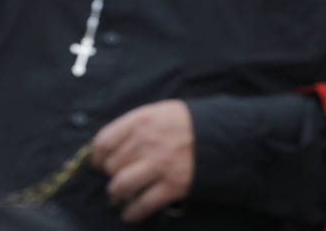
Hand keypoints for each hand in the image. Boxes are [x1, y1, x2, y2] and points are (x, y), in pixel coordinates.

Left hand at [91, 100, 194, 222]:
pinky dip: (133, 213)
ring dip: (118, 192)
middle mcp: (149, 141)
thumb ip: (139, 123)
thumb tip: (110, 146)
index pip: (104, 141)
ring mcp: (161, 164)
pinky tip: (130, 214)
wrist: (228, 134)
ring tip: (123, 194)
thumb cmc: (194, 122)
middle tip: (120, 175)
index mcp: (144, 120)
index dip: (97, 156)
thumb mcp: (165, 111)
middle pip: (111, 165)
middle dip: (113, 173)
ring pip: (121, 185)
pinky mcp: (174, 184)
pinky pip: (142, 204)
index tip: (99, 162)